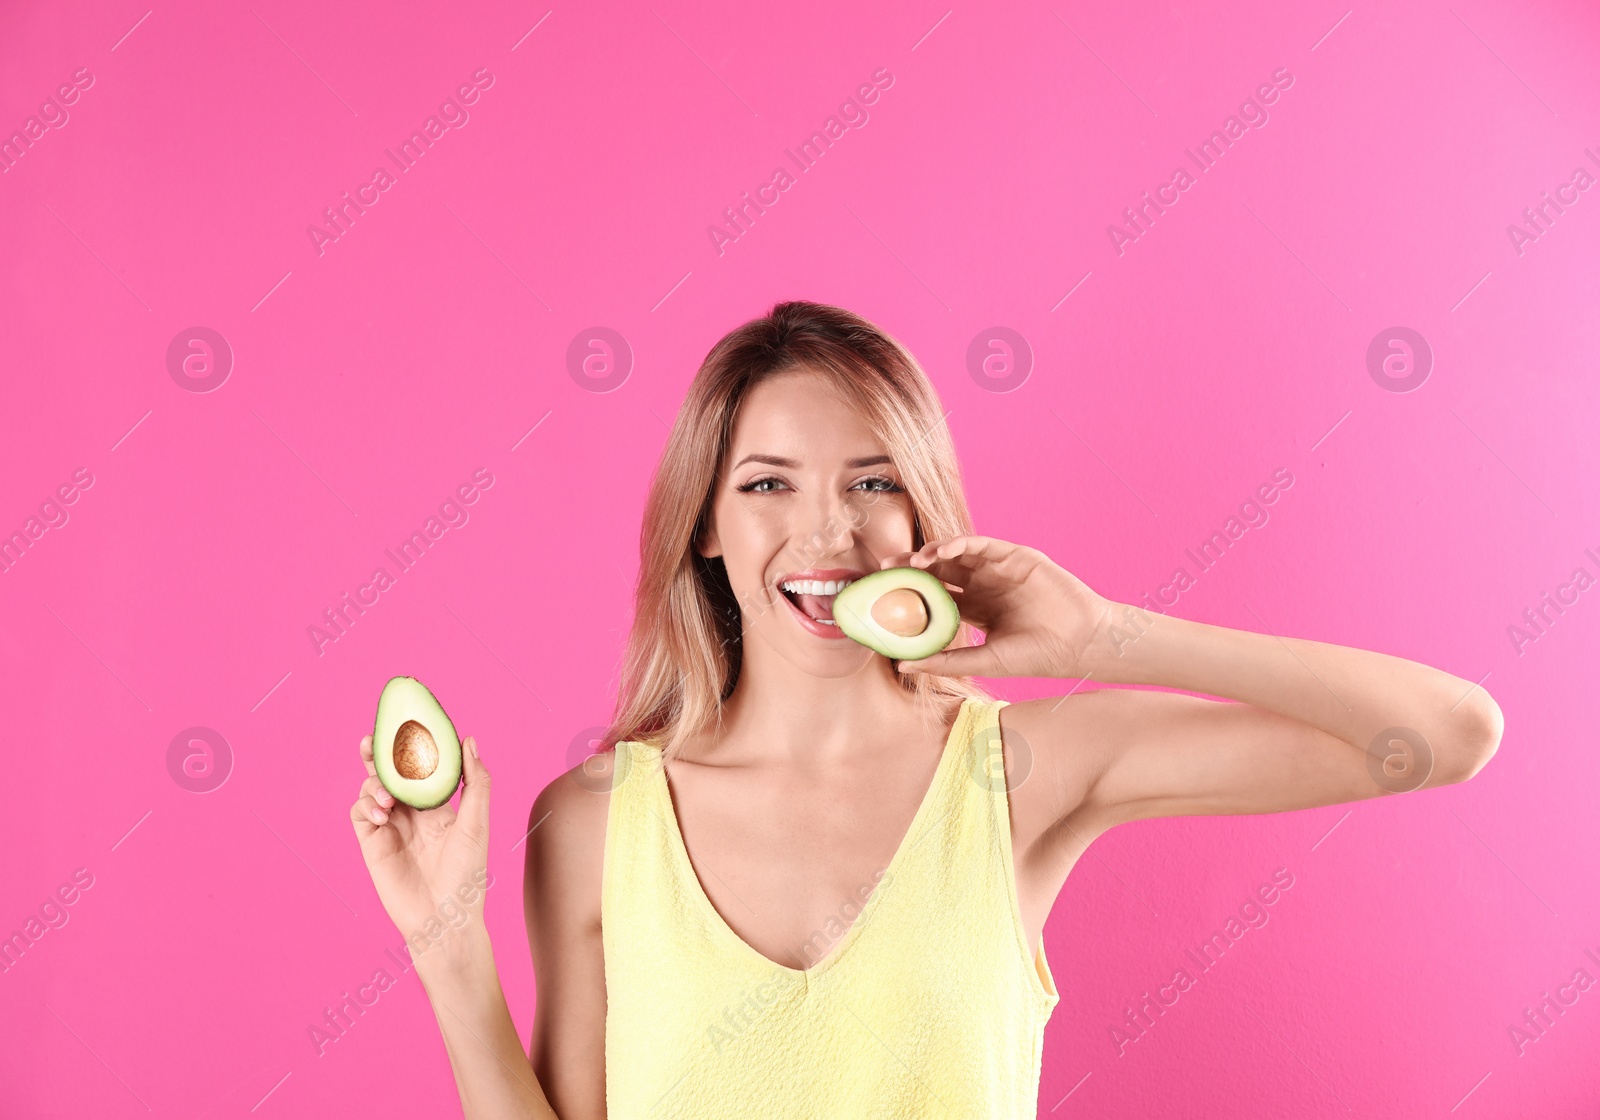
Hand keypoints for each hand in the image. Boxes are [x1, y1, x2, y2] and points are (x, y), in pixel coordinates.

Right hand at [350, 732, 492, 971]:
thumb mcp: (477, 823)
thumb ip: (475, 781)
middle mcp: (412, 813)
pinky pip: (360, 813)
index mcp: (438, 806)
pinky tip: (381, 815)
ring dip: (375, 785)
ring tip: (388, 799)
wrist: (444, 920)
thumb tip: (470, 740)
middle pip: (390, 774)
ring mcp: (391, 827)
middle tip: (371, 740)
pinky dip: (365, 806)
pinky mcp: (373, 844)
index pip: (420, 768)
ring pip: (373, 789)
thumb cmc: (467, 876)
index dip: (410, 748)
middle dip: (379, 755)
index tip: (405, 725)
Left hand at [880, 535, 1113, 679]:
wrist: (1079, 644)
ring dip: (934, 553)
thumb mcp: (984, 660)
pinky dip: (962, 543)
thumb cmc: (1036, 656)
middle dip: (913, 567)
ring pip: (959, 554)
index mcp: (977, 609)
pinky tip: (944, 551)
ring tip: (913, 561)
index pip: (937, 595)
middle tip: (887, 568)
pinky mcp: (1016, 556)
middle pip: (942, 570)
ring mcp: (1000, 569)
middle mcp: (986, 586)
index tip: (884, 593)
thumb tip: (902, 666)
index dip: (912, 592)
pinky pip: (984, 544)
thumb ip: (945, 661)